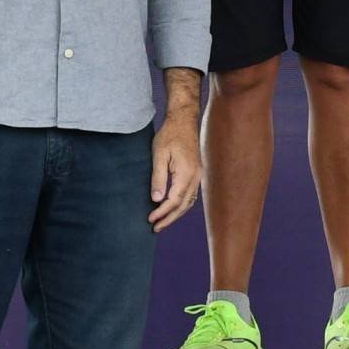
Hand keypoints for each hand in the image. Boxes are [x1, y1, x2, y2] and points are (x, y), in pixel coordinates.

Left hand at [148, 112, 200, 229]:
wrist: (184, 120)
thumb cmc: (169, 135)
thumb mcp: (159, 155)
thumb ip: (158, 178)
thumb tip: (156, 200)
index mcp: (186, 173)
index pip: (174, 200)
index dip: (162, 212)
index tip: (150, 219)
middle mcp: (195, 177)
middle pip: (183, 205)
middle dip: (169, 218)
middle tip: (155, 227)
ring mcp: (198, 175)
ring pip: (189, 202)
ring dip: (176, 214)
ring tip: (162, 222)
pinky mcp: (196, 173)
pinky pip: (191, 195)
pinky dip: (182, 205)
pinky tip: (172, 208)